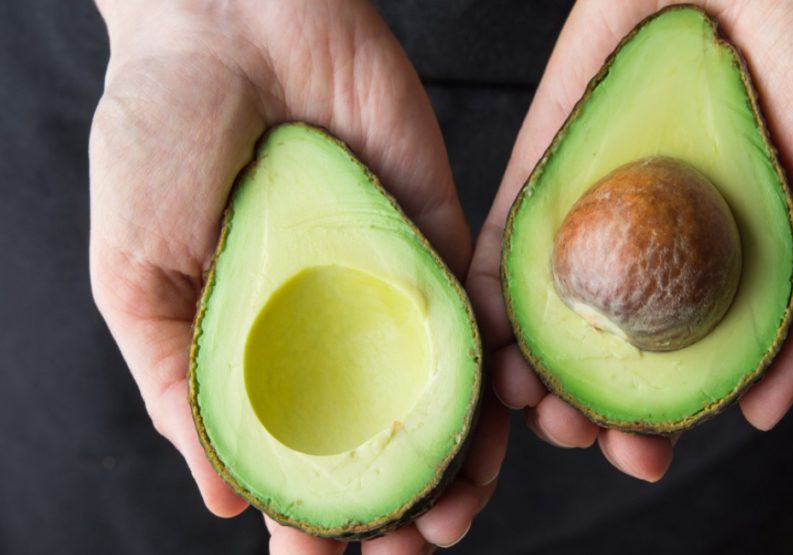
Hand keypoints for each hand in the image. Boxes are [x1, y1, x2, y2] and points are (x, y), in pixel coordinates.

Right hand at [88, 1, 507, 551]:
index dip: (316, 515)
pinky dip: (501, 370)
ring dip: (465, 459)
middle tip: (418, 546)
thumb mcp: (138, 278)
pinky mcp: (445, 231)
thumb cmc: (160, 141)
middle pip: (387, 438)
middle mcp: (337, 327)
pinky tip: (508, 418)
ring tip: (461, 508)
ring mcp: (394, 283)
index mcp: (261, 348)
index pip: (301, 454)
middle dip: (404, 503)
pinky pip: (485, 313)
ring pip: (447, 393)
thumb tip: (230, 502)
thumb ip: (182, 389)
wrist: (230, 20)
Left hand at [467, 0, 792, 480]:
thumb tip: (761, 409)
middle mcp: (662, 244)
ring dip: (525, 365)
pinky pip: (509, 229)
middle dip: (581, 406)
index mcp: (734, 268)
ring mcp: (604, 202)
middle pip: (606, 350)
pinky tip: (482, 334)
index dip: (659, 422)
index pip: (684, 369)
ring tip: (520, 401)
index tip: (639, 455)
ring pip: (548, 307)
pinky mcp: (554, 153)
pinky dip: (489, 287)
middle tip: (569, 430)